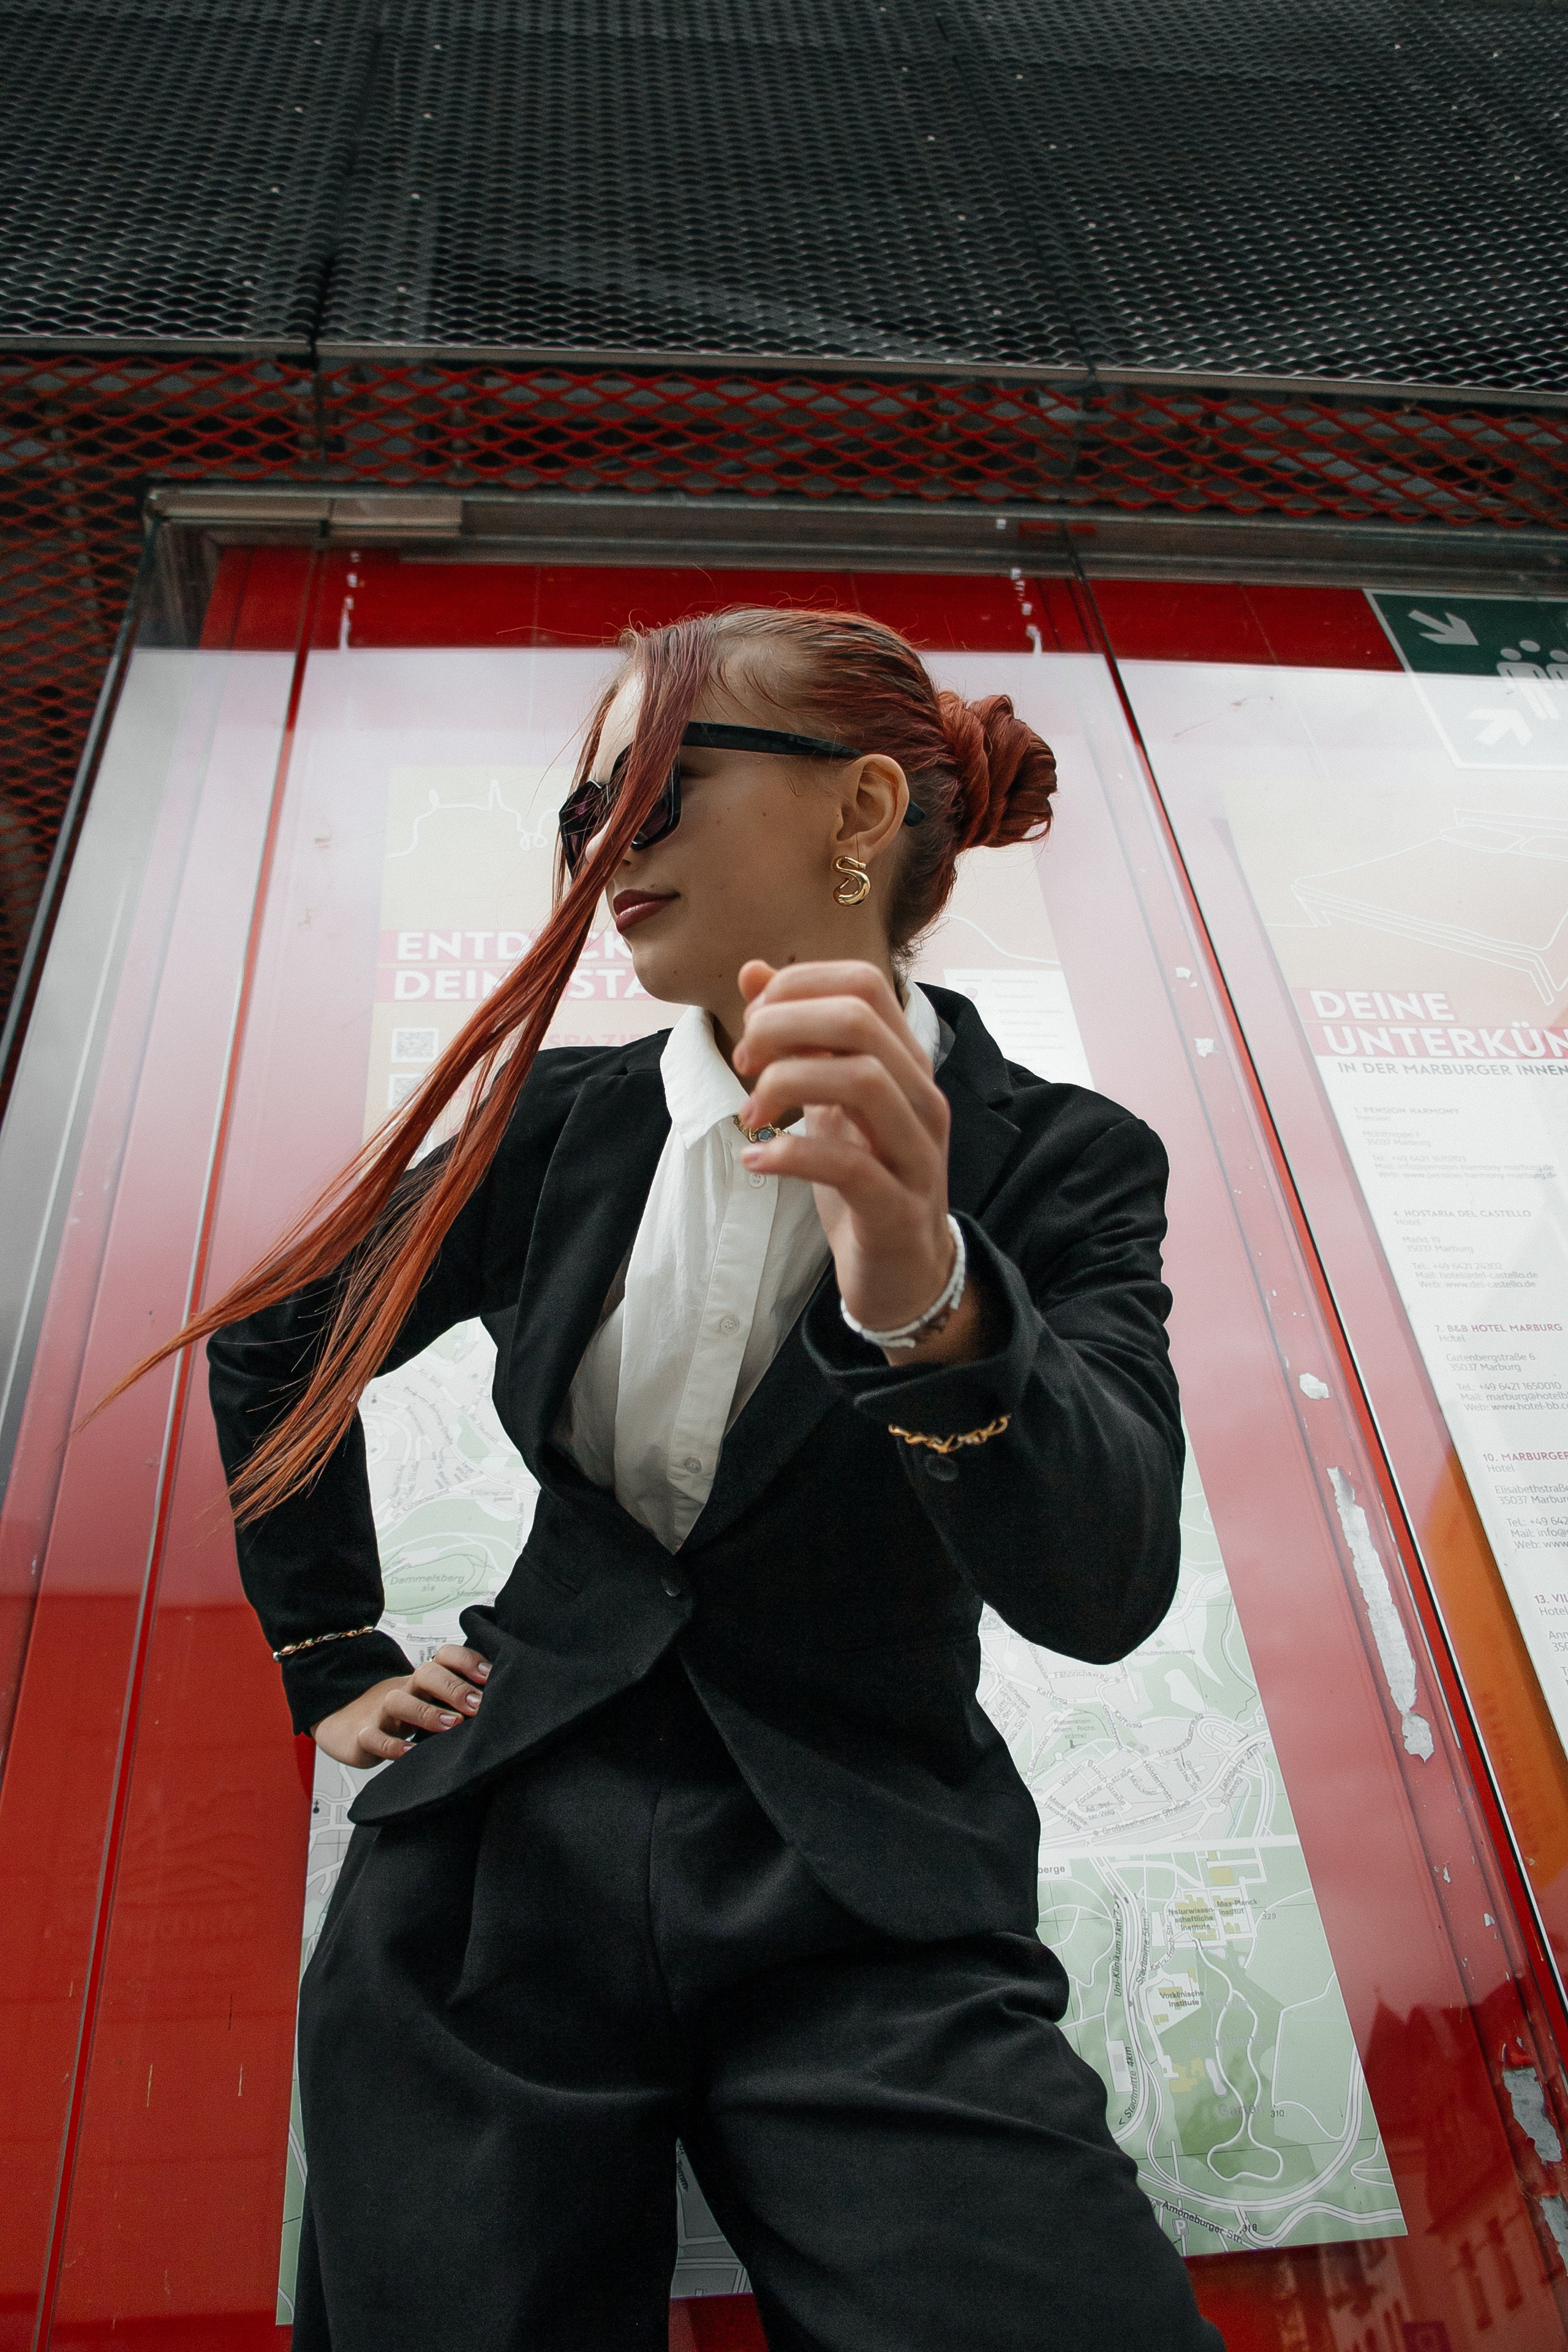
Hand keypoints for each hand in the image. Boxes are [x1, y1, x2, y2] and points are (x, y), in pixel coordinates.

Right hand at [310, 1644, 489, 1766]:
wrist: (346, 1721)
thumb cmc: (401, 1713)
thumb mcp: (429, 1702)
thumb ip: (458, 1698)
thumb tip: (503, 1699)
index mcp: (424, 1679)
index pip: (445, 1656)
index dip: (467, 1660)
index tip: (490, 1675)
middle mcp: (405, 1689)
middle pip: (426, 1673)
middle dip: (453, 1686)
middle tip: (477, 1703)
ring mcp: (381, 1711)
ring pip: (398, 1701)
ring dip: (426, 1711)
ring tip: (452, 1724)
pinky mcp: (362, 1736)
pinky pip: (373, 1738)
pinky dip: (391, 1746)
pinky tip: (409, 1753)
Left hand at [731, 960, 986, 1365]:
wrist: (903, 1271)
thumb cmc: (862, 1178)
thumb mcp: (825, 1100)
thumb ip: (797, 1037)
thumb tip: (754, 972)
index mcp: (906, 1063)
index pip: (864, 983)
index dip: (797, 987)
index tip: (753, 1023)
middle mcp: (921, 1097)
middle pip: (859, 1020)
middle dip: (783, 1027)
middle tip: (743, 1062)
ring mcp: (917, 1152)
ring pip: (863, 1080)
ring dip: (788, 1084)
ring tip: (750, 1115)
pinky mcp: (899, 1208)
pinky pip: (851, 1165)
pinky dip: (793, 1155)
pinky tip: (756, 1161)